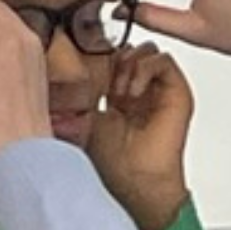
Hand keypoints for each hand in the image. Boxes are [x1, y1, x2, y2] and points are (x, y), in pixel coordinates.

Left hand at [88, 45, 196, 229]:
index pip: (108, 58)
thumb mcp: (82, 118)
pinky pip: (163, 60)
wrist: (135, 178)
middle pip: (127, 50)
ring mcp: (158, 89)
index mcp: (115, 95)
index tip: (84, 76)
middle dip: (112, 60)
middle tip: (103, 86)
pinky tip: (132, 94)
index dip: (96, 60)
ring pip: (145, 51)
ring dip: (128, 65)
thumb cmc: (110, 159)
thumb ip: (75, 95)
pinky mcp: (177, 92)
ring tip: (119, 94)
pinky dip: (145, 69)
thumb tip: (54, 73)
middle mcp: (138, 90)